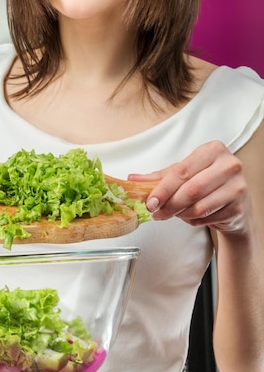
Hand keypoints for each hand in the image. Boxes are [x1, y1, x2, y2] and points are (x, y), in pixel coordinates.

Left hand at [128, 141, 249, 234]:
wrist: (232, 202)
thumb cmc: (205, 183)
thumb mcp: (182, 175)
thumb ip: (158, 177)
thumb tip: (132, 179)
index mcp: (212, 150)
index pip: (182, 171)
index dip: (163, 189)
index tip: (150, 202)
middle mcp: (229, 165)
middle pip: (191, 189)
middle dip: (169, 205)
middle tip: (156, 213)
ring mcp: (237, 186)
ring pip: (199, 206)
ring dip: (179, 214)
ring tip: (172, 213)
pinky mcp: (238, 206)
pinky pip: (207, 218)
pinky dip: (192, 220)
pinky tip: (190, 216)